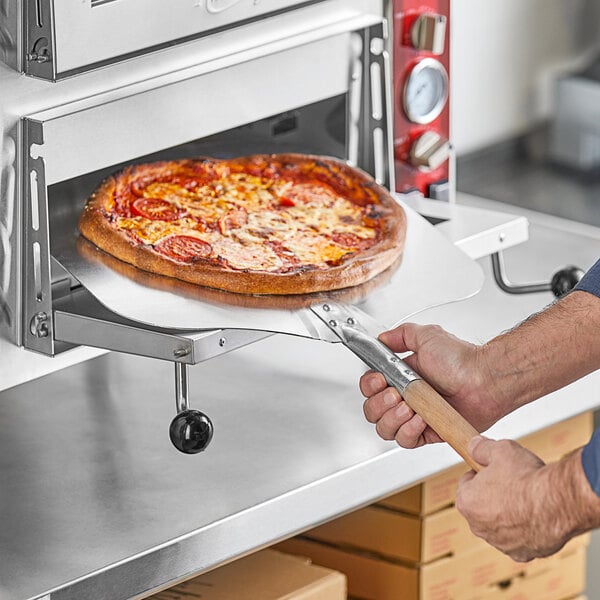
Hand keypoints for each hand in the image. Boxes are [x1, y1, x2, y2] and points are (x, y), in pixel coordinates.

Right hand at [359, 323, 501, 447]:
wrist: (484, 380)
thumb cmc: (461, 359)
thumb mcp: (427, 336)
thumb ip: (401, 334)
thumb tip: (381, 339)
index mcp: (400, 376)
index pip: (369, 388)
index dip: (370, 387)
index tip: (380, 380)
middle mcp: (404, 397)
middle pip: (372, 411)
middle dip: (379, 404)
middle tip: (396, 394)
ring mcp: (414, 417)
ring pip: (385, 429)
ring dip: (392, 418)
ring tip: (409, 407)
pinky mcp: (426, 434)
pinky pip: (405, 441)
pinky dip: (408, 431)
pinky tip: (420, 419)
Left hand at [456, 436, 570, 561]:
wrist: (557, 502)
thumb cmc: (526, 477)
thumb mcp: (499, 449)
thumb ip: (481, 448)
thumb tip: (473, 446)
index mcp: (466, 501)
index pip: (467, 483)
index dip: (481, 473)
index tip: (493, 469)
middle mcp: (478, 526)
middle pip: (481, 505)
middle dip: (493, 494)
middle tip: (511, 482)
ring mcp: (499, 542)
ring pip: (500, 524)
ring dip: (509, 514)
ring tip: (526, 498)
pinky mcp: (521, 554)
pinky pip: (519, 539)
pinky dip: (525, 530)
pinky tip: (536, 517)